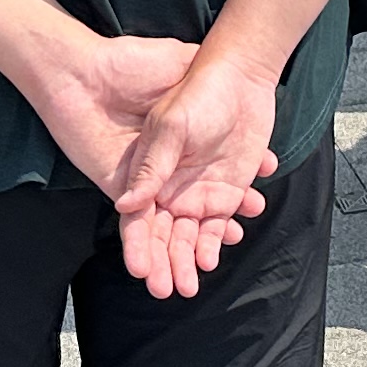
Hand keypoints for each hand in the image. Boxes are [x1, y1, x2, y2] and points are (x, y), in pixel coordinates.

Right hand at [110, 50, 283, 297]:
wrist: (240, 76)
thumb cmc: (197, 94)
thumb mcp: (170, 127)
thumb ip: (151, 167)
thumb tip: (127, 205)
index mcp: (149, 175)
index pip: (139, 219)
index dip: (139, 247)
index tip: (141, 272)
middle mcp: (171, 190)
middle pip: (165, 237)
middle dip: (167, 264)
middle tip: (172, 290)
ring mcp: (199, 193)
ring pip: (193, 237)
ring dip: (193, 259)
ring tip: (196, 279)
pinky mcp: (227, 191)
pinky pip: (222, 223)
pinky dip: (221, 237)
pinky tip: (224, 244)